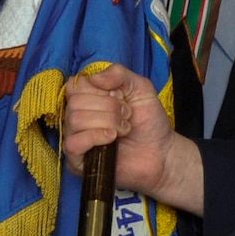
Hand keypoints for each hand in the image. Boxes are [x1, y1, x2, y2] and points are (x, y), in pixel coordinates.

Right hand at [64, 64, 176, 198]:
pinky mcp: (78, 161)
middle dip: (108, 107)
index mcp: (87, 99)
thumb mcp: (140, 87)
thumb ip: (119, 74)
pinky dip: (94, 137)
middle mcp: (77, 117)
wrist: (161, 151)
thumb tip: (93, 78)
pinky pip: (72, 144)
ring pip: (75, 120)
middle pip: (75, 102)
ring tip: (124, 129)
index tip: (119, 97)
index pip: (75, 85)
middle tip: (127, 115)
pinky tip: (112, 138)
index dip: (99, 89)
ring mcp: (76, 139)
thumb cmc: (149, 121)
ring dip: (107, 122)